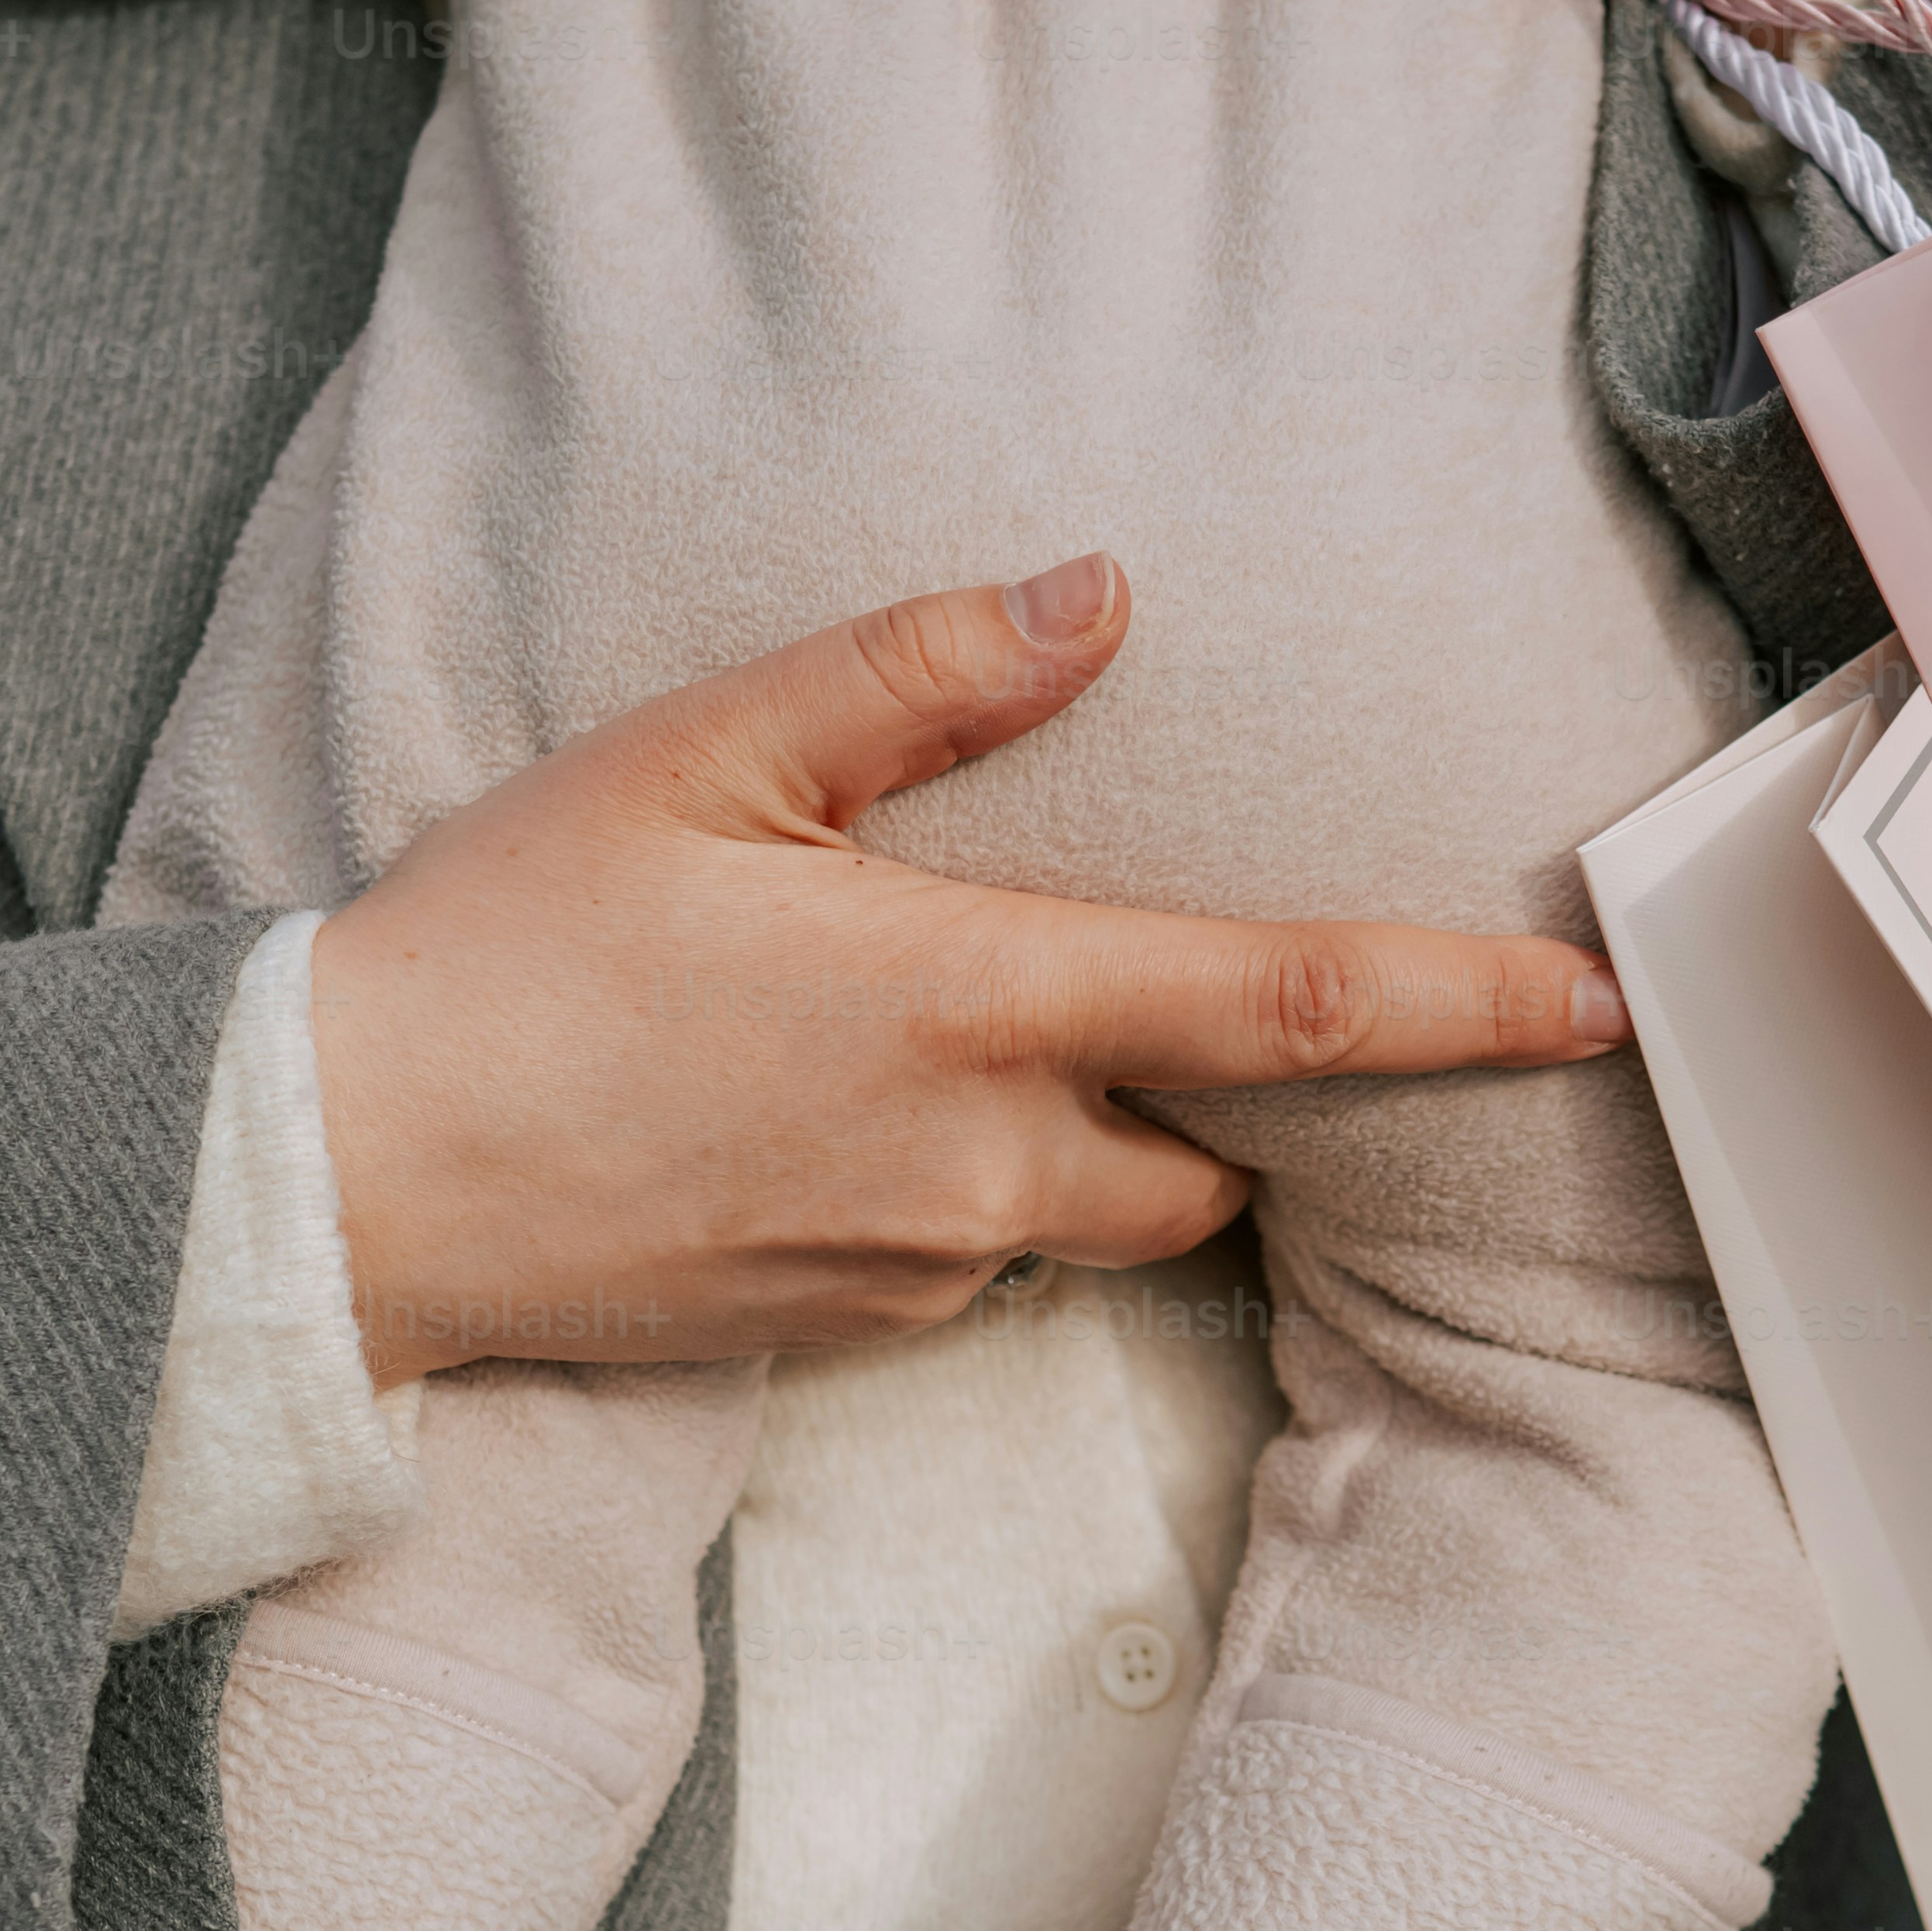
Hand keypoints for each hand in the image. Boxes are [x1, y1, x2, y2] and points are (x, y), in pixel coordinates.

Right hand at [304, 557, 1630, 1383]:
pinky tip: (815, 1111)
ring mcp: (910, 1264)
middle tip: (1141, 986)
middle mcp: (974, 1159)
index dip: (1462, 1003)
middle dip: (1222, 1086)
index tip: (1591, 1000)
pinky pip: (968, 1259)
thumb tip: (1095, 597)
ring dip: (1075, 1133)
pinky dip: (952, 1185)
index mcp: (966, 998)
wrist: (340, 1181)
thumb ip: (914, 678)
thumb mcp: (699, 756)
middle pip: (1209, 1147)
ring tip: (931, 1032)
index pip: (1283, 1003)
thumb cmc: (505, 947)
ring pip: (1088, 1207)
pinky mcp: (842, 1333)